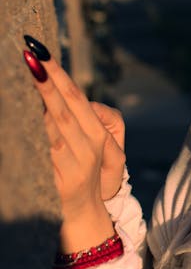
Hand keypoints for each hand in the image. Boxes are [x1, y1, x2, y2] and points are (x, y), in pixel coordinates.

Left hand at [23, 43, 125, 247]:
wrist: (83, 216)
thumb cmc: (80, 172)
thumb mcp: (87, 144)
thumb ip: (72, 118)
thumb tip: (47, 86)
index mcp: (97, 135)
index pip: (76, 98)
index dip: (59, 75)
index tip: (40, 52)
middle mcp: (88, 148)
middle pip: (63, 109)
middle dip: (46, 82)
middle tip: (30, 56)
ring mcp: (73, 166)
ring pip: (51, 130)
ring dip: (36, 105)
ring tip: (23, 79)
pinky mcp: (58, 183)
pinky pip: (40, 156)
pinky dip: (30, 138)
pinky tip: (16, 122)